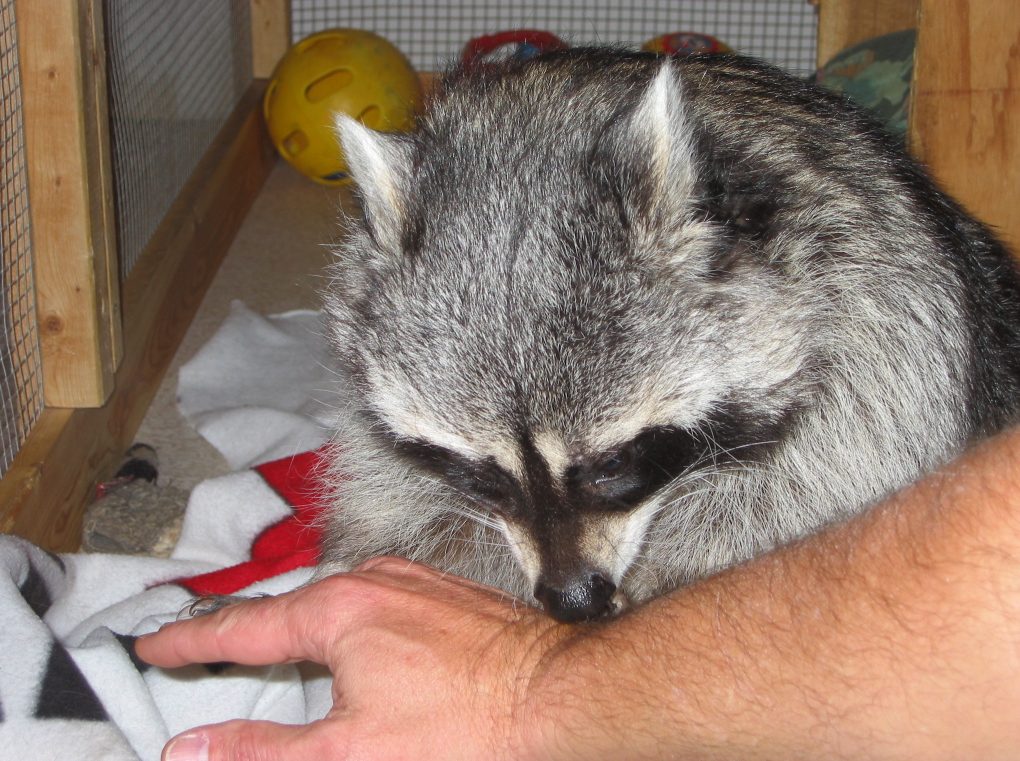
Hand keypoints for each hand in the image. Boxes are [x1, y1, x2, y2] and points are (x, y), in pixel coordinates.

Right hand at [136, 557, 567, 760]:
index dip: (192, 641)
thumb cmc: (466, 727)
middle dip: (245, 629)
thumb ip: (263, 751)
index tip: (155, 643)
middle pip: (289, 609)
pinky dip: (348, 626)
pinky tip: (355, 647)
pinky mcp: (448, 598)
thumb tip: (192, 748)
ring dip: (298, 626)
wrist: (559, 699)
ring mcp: (416, 584)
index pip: (243, 626)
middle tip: (204, 645)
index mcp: (340, 610)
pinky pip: (379, 606)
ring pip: (336, 604)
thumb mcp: (347, 754)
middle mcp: (375, 581)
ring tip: (271, 644)